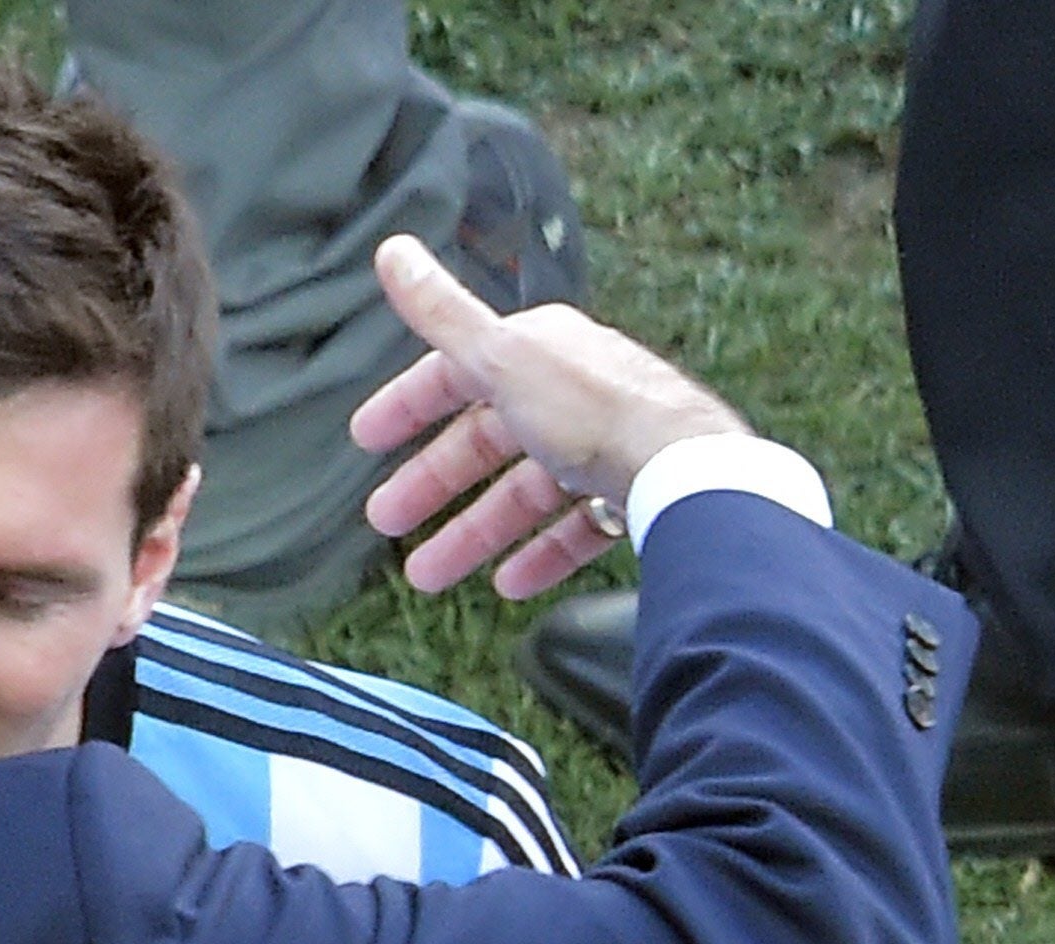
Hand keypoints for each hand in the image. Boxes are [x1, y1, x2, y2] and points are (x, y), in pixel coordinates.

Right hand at [350, 235, 749, 598]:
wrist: (686, 471)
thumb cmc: (596, 411)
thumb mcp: (501, 358)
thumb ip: (443, 315)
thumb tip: (395, 250)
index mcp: (540, 351)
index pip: (460, 372)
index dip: (411, 404)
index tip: (368, 437)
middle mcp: (575, 391)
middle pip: (489, 440)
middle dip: (432, 484)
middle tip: (387, 519)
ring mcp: (605, 444)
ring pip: (525, 492)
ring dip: (473, 532)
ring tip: (429, 574)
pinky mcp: (632, 493)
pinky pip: (575, 527)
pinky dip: (539, 552)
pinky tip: (510, 582)